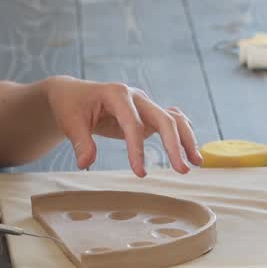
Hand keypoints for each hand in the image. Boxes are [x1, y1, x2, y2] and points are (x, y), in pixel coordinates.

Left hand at [43, 77, 202, 176]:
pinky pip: (170, 120)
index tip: (139, 173)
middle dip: (174, 144)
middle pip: (163, 118)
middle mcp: (136, 97)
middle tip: (182, 170)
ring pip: (173, 119)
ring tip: (196, 162)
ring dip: (186, 139)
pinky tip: (190, 151)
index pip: (133, 124)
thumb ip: (80, 142)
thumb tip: (86, 164)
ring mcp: (144, 105)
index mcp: (116, 94)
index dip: (137, 149)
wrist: (73, 95)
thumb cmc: (71, 106)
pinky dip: (182, 134)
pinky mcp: (147, 114)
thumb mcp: (70, 122)